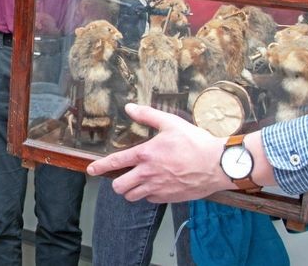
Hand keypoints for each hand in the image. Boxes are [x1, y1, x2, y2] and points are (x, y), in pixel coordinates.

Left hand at [86, 104, 228, 202]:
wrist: (217, 164)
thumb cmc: (195, 142)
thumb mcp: (170, 122)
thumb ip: (147, 115)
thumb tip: (129, 107)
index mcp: (145, 155)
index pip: (115, 163)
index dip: (99, 167)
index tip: (91, 170)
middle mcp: (148, 174)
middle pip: (119, 186)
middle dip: (117, 182)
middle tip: (122, 176)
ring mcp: (158, 188)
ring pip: (132, 196)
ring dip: (131, 190)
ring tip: (137, 181)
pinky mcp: (168, 197)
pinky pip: (150, 200)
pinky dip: (148, 194)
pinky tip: (155, 185)